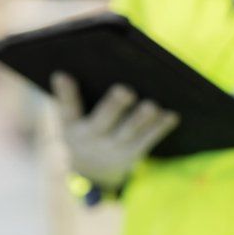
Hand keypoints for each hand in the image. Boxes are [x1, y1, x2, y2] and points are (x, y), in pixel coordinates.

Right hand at [50, 72, 179, 189]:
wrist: (90, 172)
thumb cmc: (82, 129)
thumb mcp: (71, 118)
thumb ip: (74, 95)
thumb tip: (78, 62)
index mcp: (71, 126)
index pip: (66, 108)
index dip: (64, 92)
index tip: (62, 74)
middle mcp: (90, 139)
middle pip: (102, 122)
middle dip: (114, 106)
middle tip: (125, 90)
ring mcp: (112, 149)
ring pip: (127, 133)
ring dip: (141, 119)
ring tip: (151, 106)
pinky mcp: (131, 155)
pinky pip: (146, 141)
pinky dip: (160, 128)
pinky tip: (171, 115)